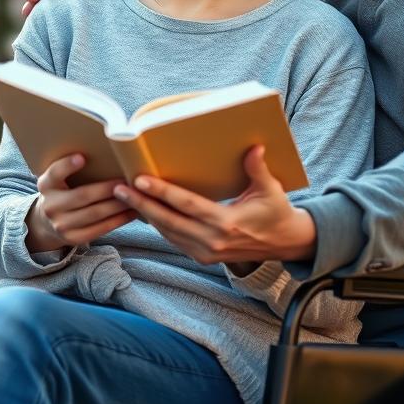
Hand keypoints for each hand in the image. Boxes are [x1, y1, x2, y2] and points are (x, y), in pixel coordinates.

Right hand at [27, 154, 134, 251]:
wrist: (47, 222)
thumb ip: (71, 167)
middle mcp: (50, 206)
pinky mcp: (73, 239)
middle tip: (128, 180)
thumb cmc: (63, 190)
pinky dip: (119, 220)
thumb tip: (106, 150)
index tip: (82, 157)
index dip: (67, 165)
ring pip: (95, 213)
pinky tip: (132, 211)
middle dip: (108, 188)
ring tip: (136, 195)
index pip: (55, 173)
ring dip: (118, 204)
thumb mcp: (58, 178)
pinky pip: (100, 228)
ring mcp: (61, 225)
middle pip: (83, 195)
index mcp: (46, 185)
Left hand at [112, 146, 316, 267]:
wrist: (285, 243)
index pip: (186, 205)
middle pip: (168, 221)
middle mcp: (213, 241)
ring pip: (168, 232)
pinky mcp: (204, 257)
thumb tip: (254, 147)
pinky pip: (175, 240)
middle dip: (141, 205)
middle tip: (118, 188)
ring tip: (125, 197)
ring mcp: (207, 252)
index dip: (161, 193)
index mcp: (227, 222)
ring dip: (145, 215)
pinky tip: (146, 212)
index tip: (140, 180)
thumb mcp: (271, 189)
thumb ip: (258, 169)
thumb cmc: (276, 211)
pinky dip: (159, 226)